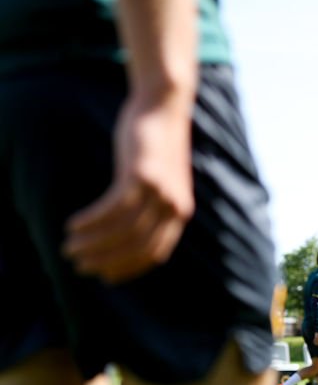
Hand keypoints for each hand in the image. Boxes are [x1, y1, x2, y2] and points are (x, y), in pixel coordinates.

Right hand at [63, 91, 193, 282]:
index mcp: (180, 212)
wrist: (163, 108)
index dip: (128, 268)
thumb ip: (151, 206)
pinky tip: (74, 224)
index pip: (155, 253)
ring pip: (123, 230)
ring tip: (70, 246)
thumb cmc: (156, 145)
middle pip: (136, 246)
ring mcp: (160, 192)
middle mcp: (174, 207)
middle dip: (105, 259)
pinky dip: (92, 220)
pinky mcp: (142, 176)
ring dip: (93, 242)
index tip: (105, 275)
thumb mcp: (159, 181)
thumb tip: (127, 233)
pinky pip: (112, 208)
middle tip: (79, 264)